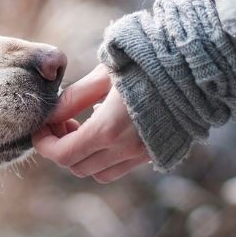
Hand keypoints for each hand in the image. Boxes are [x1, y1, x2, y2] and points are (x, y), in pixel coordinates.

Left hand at [33, 64, 149, 182]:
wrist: (195, 68)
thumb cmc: (146, 63)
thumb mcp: (103, 75)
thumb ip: (73, 98)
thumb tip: (50, 115)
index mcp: (108, 129)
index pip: (63, 154)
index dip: (44, 144)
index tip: (40, 127)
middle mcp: (125, 149)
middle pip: (76, 167)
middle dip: (60, 148)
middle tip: (60, 122)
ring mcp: (142, 154)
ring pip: (98, 173)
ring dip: (82, 156)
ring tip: (81, 126)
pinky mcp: (155, 153)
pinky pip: (119, 168)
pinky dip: (104, 157)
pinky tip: (105, 129)